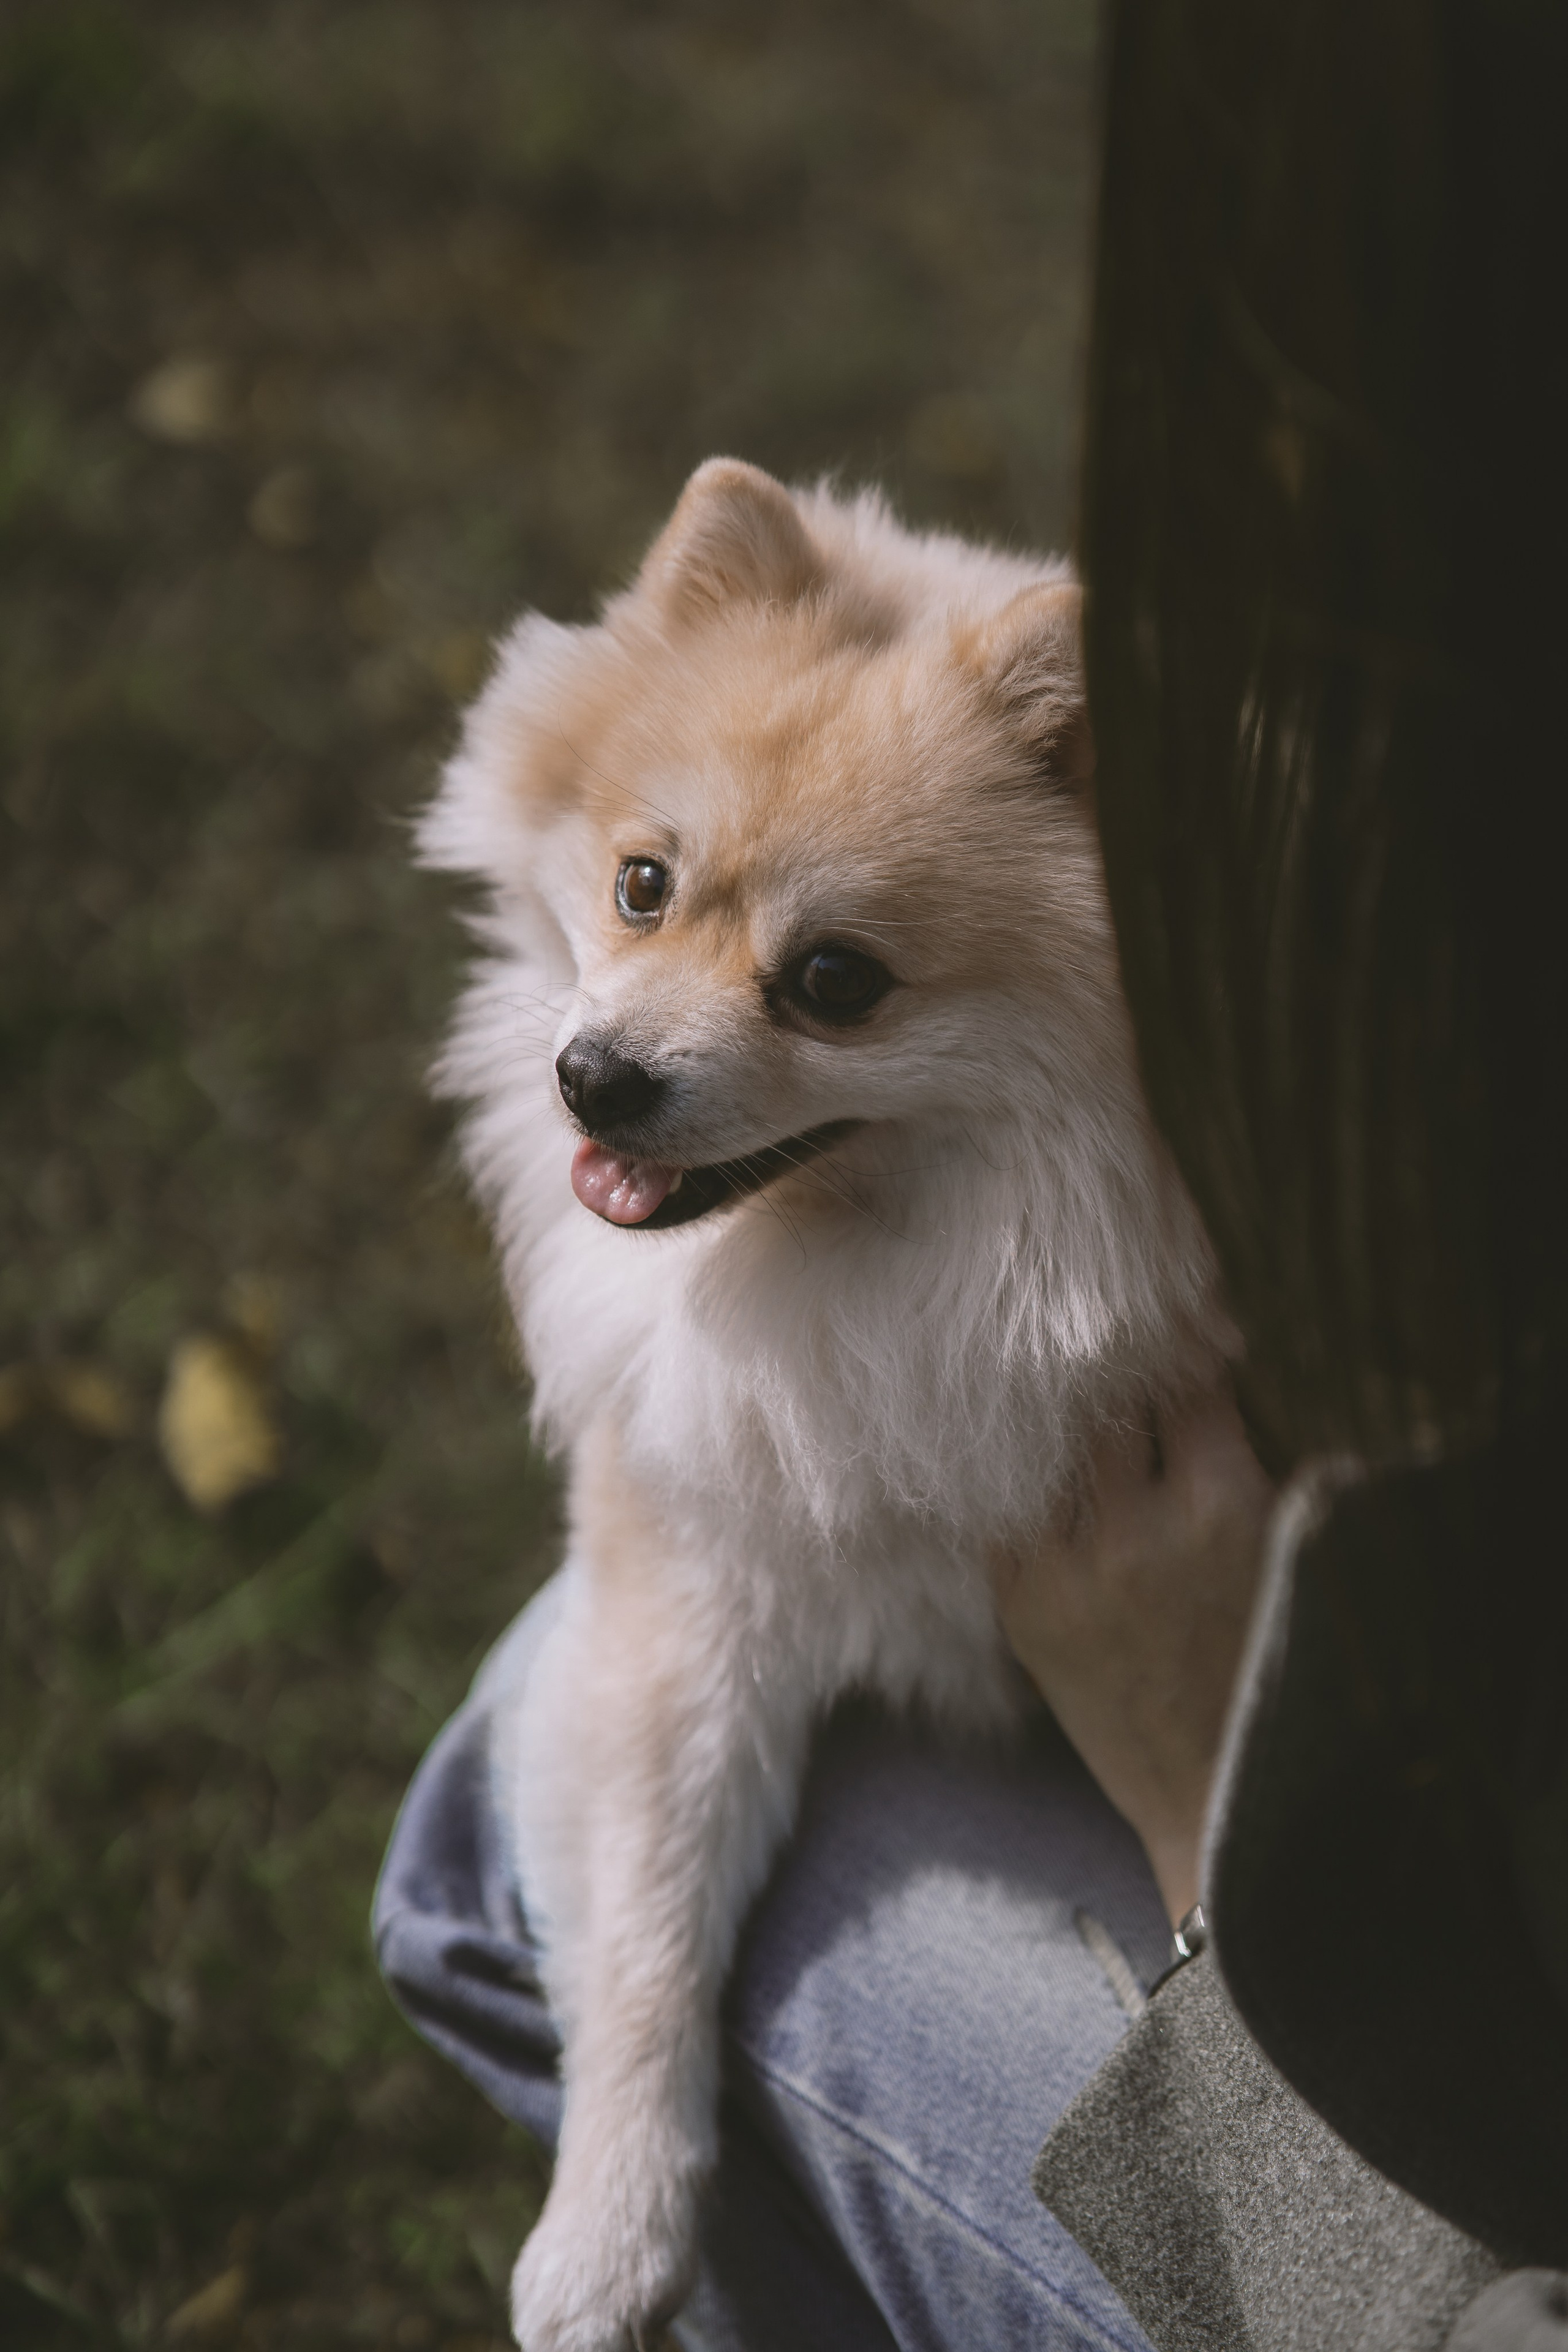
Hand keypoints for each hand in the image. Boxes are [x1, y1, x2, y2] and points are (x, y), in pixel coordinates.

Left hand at [993, 1387, 1275, 1924]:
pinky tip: (1014, 1448)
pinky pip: (1003, 1507)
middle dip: (1119, 1372)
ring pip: (1046, 1446)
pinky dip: (1017, 1476)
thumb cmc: (1273, 1666)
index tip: (1183, 1329)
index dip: (1188, 1346)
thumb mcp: (1293, 1556)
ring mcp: (1065, 1570)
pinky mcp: (1020, 1607)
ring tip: (1054, 1384)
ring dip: (1058, 1418)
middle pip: (1108, 1400)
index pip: (1189, 1379)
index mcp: (1224, 1507)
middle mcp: (1135, 1530)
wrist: (1214, 1798)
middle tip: (1112, 1344)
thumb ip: (1263, 1462)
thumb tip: (1225, 1361)